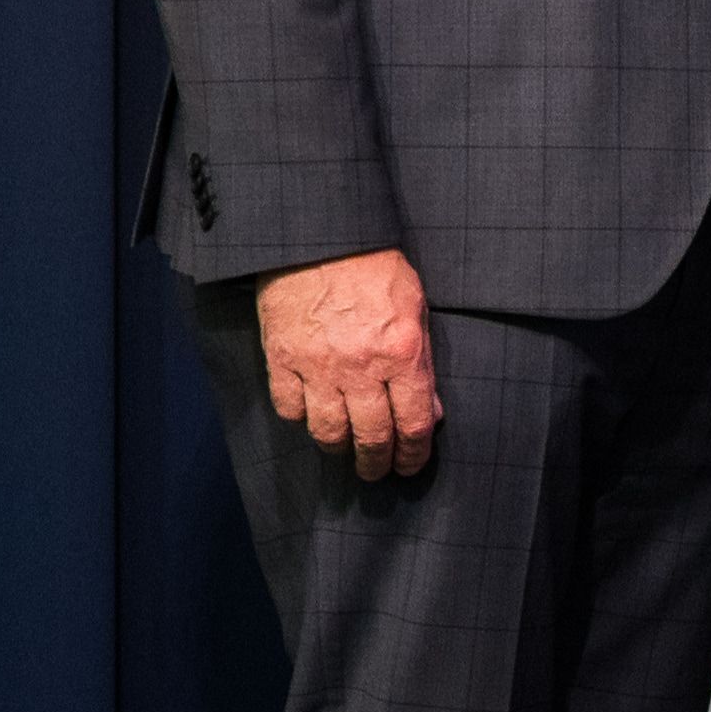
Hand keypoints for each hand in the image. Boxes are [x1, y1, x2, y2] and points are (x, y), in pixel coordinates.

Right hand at [255, 246, 440, 479]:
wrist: (321, 239)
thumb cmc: (375, 269)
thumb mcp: (416, 310)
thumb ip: (422, 363)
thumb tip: (429, 410)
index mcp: (402, 354)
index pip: (414, 423)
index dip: (414, 453)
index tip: (411, 465)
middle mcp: (361, 367)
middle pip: (371, 435)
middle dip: (377, 462)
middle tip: (376, 472)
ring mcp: (318, 365)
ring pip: (327, 430)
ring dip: (339, 448)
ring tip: (345, 452)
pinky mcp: (282, 357)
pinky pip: (290, 407)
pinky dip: (301, 419)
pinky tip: (311, 418)